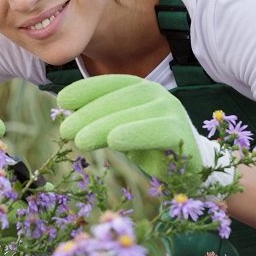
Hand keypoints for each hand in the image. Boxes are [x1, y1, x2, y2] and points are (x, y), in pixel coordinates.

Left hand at [57, 74, 232, 187]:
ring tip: (80, 141)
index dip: (87, 89)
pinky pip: (159, 131)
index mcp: (142, 90)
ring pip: (134, 114)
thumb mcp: (122, 131)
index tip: (62, 99)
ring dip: (104, 125)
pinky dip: (136, 133)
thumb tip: (66, 118)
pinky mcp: (183, 134)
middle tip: (65, 129)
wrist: (192, 171)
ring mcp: (172, 112)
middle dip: (89, 113)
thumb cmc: (151, 149)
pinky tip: (115, 141)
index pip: (112, 84)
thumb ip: (101, 121)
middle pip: (120, 99)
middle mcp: (158, 95)